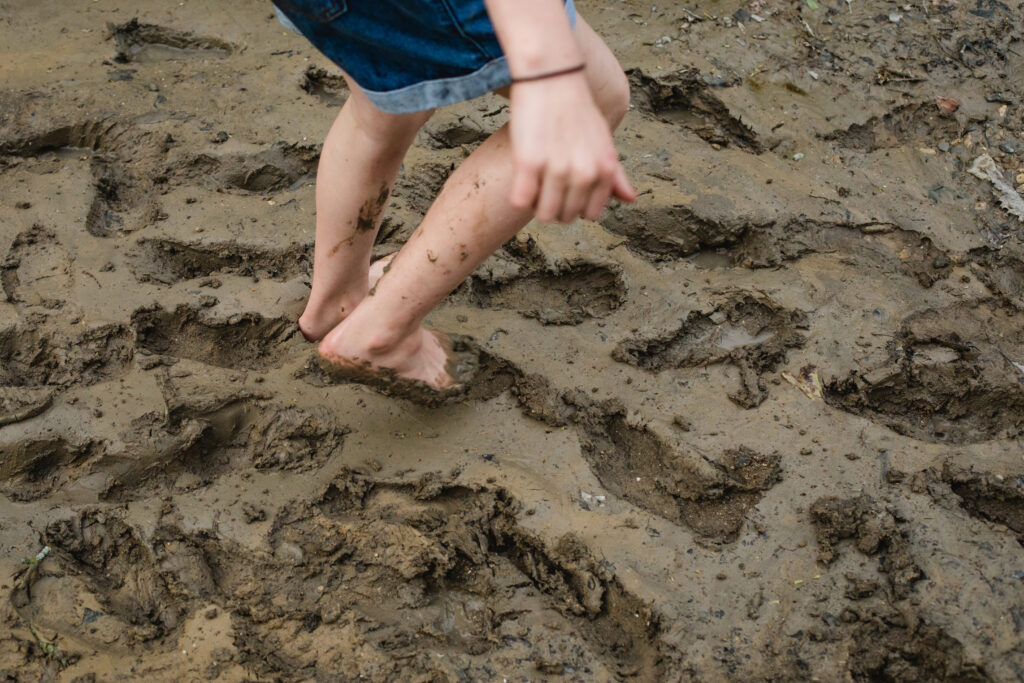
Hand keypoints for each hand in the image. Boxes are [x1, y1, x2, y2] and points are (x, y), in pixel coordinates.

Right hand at [508, 73, 635, 222]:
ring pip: (543, 214)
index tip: (566, 189)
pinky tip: (521, 177)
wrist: (552, 77)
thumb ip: (615, 175)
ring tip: (534, 181)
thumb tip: (631, 199)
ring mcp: (556, 169)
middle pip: (565, 217)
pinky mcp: (529, 163)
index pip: (589, 214)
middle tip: (546, 181)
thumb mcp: (604, 141)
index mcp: (604, 170)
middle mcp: (583, 173)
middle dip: (554, 205)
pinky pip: (520, 201)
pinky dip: (518, 196)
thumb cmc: (576, 111)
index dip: (575, 205)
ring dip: (535, 203)